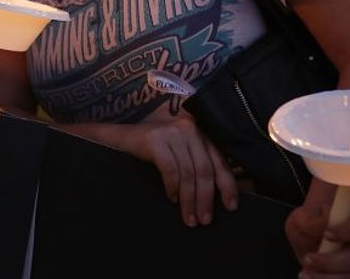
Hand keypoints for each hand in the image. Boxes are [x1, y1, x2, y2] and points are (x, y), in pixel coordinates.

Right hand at [117, 115, 238, 226]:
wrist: (118, 136)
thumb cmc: (152, 148)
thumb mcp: (180, 151)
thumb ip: (196, 162)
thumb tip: (216, 193)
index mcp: (199, 132)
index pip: (219, 161)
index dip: (227, 185)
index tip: (231, 206)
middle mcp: (189, 129)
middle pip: (204, 170)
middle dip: (206, 198)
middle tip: (204, 219)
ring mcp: (172, 132)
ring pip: (188, 173)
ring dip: (189, 200)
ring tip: (189, 217)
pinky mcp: (155, 139)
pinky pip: (170, 170)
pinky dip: (172, 187)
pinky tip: (171, 198)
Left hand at [286, 202, 349, 277]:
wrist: (305, 236)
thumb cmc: (307, 223)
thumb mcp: (302, 218)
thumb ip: (314, 222)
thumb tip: (325, 222)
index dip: (346, 231)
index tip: (327, 233)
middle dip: (330, 262)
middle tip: (309, 258)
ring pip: (349, 276)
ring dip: (326, 277)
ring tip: (306, 273)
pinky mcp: (344, 276)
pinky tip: (307, 277)